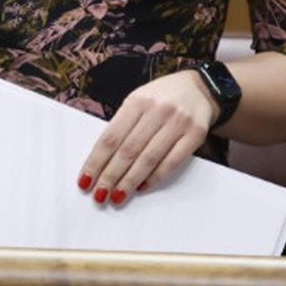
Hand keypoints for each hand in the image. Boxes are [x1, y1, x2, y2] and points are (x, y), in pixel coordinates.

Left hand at [76, 70, 218, 205]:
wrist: (200, 88)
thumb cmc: (162, 97)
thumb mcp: (138, 100)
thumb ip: (123, 125)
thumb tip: (102, 160)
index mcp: (137, 100)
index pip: (111, 137)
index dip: (96, 161)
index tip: (85, 180)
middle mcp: (158, 110)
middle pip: (128, 150)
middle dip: (110, 176)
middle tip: (99, 195)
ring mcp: (178, 122)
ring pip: (149, 159)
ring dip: (130, 181)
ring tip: (117, 196)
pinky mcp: (195, 134)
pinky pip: (172, 162)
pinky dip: (155, 177)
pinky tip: (142, 186)